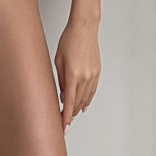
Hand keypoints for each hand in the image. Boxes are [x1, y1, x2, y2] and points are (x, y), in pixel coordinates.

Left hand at [54, 17, 99, 132]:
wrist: (84, 28)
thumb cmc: (68, 40)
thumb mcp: (58, 60)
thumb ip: (60, 80)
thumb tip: (64, 95)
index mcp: (73, 75)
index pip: (70, 103)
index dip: (66, 117)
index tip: (63, 127)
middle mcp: (85, 77)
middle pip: (78, 103)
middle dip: (71, 114)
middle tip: (63, 122)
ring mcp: (93, 75)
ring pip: (86, 98)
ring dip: (79, 108)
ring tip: (71, 115)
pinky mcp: (97, 72)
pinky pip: (92, 91)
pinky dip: (87, 99)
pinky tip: (83, 105)